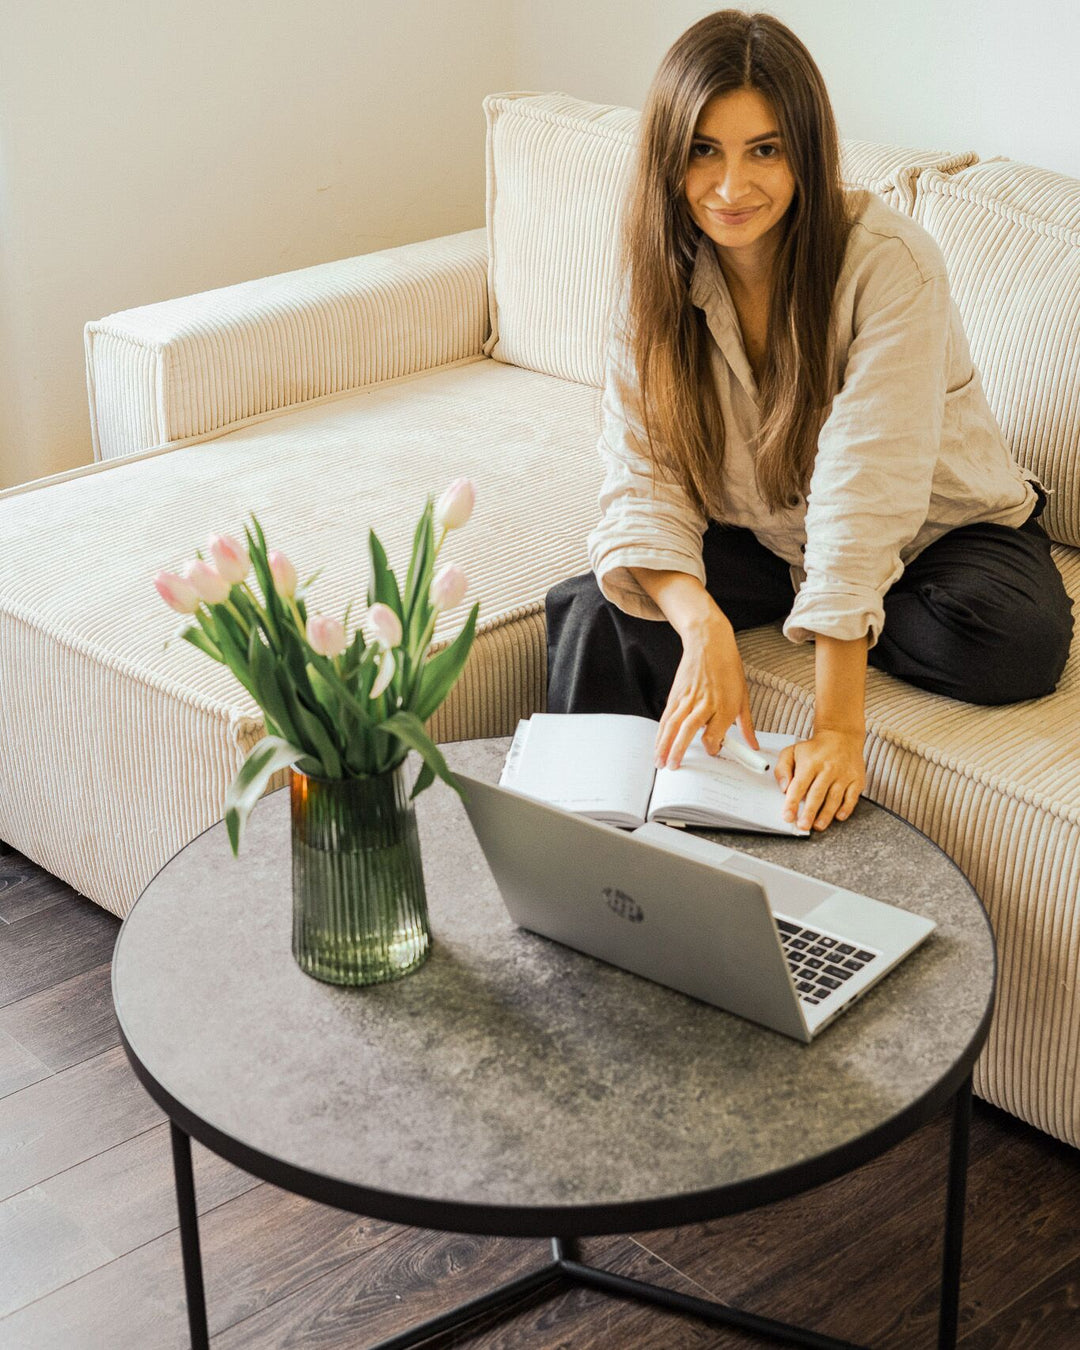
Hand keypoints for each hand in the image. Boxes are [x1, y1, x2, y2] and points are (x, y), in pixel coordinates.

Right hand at [654, 615, 757, 769]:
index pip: (716, 732)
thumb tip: (753, 745)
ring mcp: (687, 697)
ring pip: (673, 724)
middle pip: (689, 729)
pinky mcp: (676, 694)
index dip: (713, 746)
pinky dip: (661, 732)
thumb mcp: (743, 696)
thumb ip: (746, 725)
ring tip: (660, 762)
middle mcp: (705, 701)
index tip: (712, 751)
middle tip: (674, 767)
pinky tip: (658, 744)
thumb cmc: (728, 668)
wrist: (709, 642)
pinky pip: (667, 716)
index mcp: (725, 704)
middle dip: (679, 750)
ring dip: (664, 745)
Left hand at [773, 728, 864, 831]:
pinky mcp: (857, 780)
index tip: (787, 816)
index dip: (792, 803)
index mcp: (810, 763)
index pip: (799, 786)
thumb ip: (782, 769)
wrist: (842, 736)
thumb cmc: (814, 749)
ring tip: (818, 826)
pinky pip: (852, 797)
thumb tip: (783, 788)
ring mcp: (844, 775)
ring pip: (835, 798)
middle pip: (817, 794)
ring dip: (826, 814)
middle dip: (810, 812)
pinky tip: (839, 816)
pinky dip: (846, 808)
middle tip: (803, 826)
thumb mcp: (792, 752)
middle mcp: (828, 769)